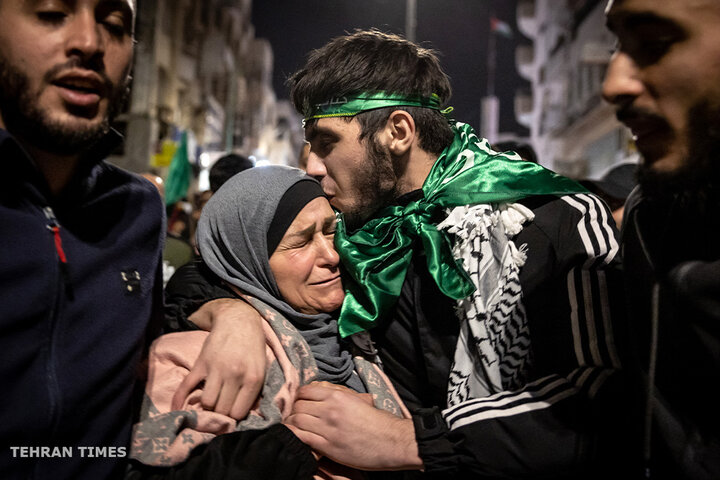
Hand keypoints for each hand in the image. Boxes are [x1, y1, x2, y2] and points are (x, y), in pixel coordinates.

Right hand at [171, 298, 266, 419]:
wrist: (238, 320)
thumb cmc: (252, 347)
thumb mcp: (262, 368)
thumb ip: (254, 390)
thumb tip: (242, 415)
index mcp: (253, 378)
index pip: (238, 412)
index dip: (234, 417)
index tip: (232, 415)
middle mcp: (235, 375)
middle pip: (222, 410)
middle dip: (220, 413)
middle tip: (220, 411)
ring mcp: (216, 369)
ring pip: (207, 402)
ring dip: (207, 406)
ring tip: (210, 404)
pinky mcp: (201, 363)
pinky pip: (187, 386)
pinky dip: (179, 400)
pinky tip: (176, 410)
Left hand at [285, 382, 422, 470]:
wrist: (391, 441)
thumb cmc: (379, 422)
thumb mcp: (360, 400)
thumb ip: (342, 396)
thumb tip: (329, 394)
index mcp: (338, 396)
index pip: (306, 391)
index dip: (299, 396)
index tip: (299, 401)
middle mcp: (330, 409)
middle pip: (298, 405)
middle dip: (293, 409)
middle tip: (294, 415)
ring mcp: (327, 428)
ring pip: (296, 420)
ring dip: (291, 423)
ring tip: (293, 426)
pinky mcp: (327, 446)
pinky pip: (302, 437)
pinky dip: (295, 436)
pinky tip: (295, 437)